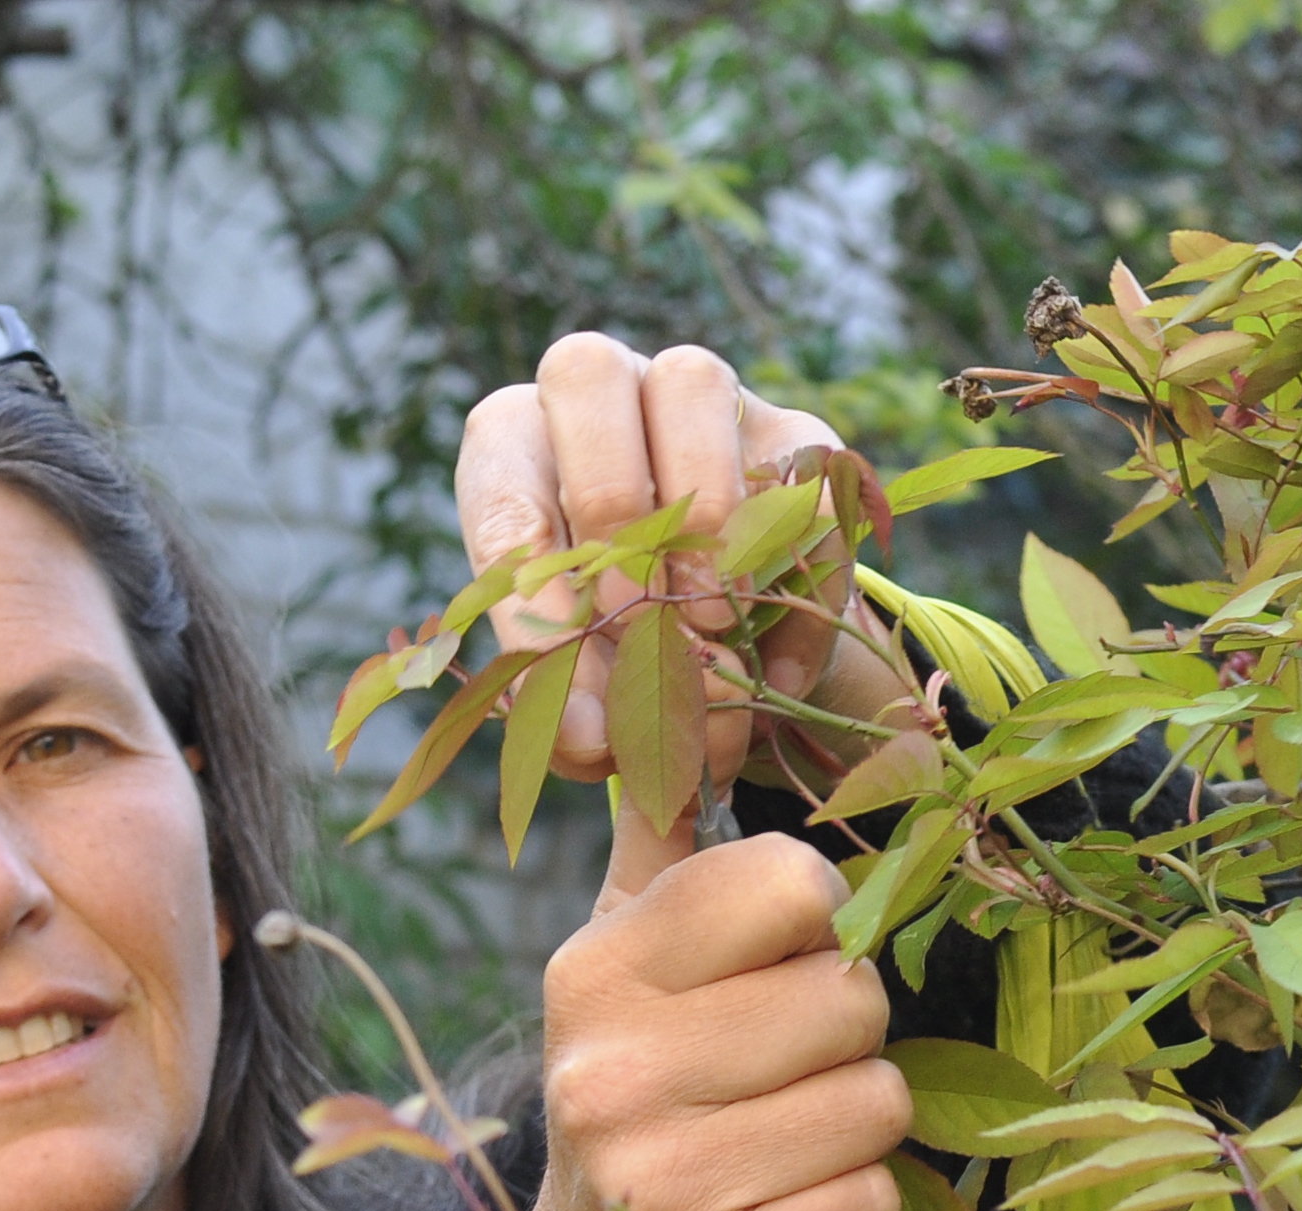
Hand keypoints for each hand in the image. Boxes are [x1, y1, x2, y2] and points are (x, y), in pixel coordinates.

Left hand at [455, 335, 910, 902]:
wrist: (726, 649)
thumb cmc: (619, 646)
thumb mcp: (582, 681)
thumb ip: (570, 705)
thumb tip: (590, 742)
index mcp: (518, 448)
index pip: (503, 496)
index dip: (532, 594)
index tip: (570, 686)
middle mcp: (602, 396)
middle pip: (583, 376)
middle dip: (609, 514)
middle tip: (639, 624)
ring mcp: (704, 400)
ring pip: (690, 384)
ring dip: (699, 513)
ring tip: (714, 628)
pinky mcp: (797, 433)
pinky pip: (797, 473)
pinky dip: (795, 576)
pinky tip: (778, 674)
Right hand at [470, 835, 905, 1210]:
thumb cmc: (641, 1102)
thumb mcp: (624, 967)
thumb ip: (664, 842)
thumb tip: (684, 682)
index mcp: (595, 973)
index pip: (791, 883)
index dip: (819, 926)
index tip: (776, 970)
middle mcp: (615, 1072)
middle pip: (854, 998)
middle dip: (845, 1039)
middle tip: (778, 1079)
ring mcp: (665, 1181)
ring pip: (880, 1102)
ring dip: (856, 1131)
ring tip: (781, 1150)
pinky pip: (876, 1199)